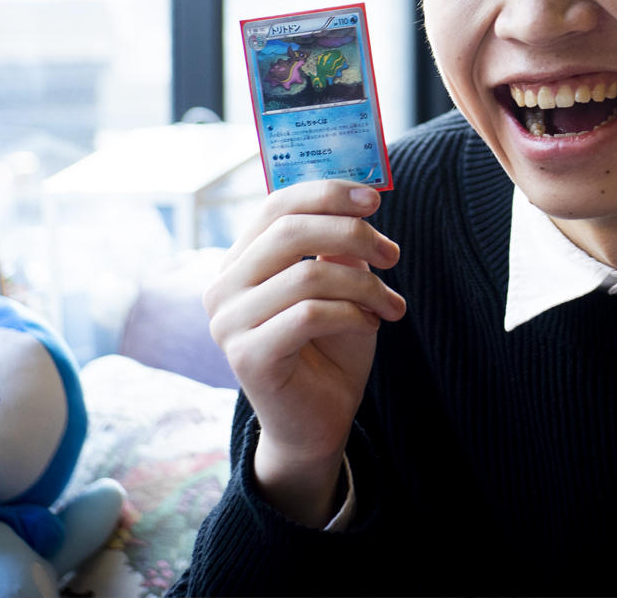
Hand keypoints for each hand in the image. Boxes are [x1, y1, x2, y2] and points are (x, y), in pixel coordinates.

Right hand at [204, 179, 404, 526]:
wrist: (318, 422)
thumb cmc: (329, 349)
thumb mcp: (342, 288)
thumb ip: (339, 249)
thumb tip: (356, 204)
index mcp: (240, 261)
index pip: (276, 206)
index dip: (327, 193)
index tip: (375, 197)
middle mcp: (222, 287)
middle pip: (290, 230)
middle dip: (353, 233)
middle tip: (394, 253)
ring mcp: (228, 323)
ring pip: (308, 274)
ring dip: (365, 285)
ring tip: (391, 305)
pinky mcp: (247, 357)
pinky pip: (309, 315)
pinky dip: (352, 314)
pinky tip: (371, 325)